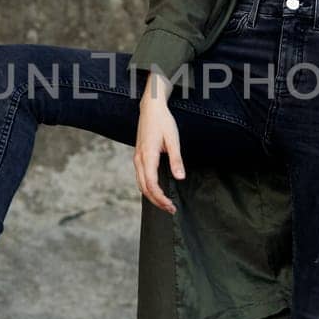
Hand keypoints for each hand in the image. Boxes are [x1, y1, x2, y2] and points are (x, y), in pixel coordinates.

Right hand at [134, 95, 185, 214]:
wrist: (151, 108)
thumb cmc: (163, 122)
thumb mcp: (173, 139)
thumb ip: (176, 160)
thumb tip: (180, 177)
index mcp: (148, 156)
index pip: (151, 184)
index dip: (160, 198)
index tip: (171, 206)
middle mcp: (139, 159)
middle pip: (144, 188)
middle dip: (157, 201)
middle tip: (170, 209)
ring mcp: (137, 158)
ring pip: (140, 184)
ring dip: (152, 196)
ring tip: (165, 203)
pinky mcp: (139, 156)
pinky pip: (140, 177)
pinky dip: (147, 188)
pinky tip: (157, 191)